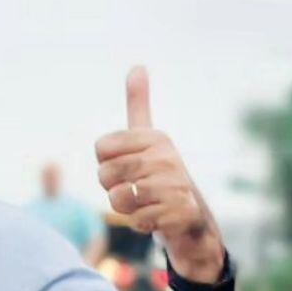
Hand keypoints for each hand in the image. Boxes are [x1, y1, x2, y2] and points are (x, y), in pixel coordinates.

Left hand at [95, 66, 225, 282]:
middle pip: (105, 175)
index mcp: (155, 137)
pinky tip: (156, 218)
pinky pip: (136, 221)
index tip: (128, 168)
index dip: (106, 164)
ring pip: (118, 199)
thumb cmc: (160, 176)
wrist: (191, 220)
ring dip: (126, 209)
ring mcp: (176, 185)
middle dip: (113, 189)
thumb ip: (139, 104)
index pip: (100, 149)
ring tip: (145, 204)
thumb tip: (137, 65)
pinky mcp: (181, 212)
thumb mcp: (148, 138)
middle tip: (136, 190)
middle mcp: (167, 156)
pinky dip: (141, 224)